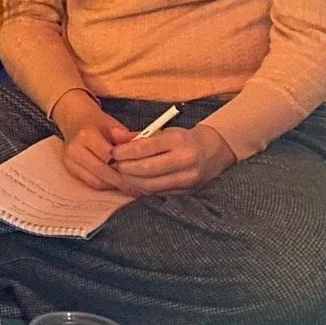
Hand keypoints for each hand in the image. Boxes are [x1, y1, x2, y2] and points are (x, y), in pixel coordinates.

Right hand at [52, 89, 136, 193]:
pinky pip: (91, 183)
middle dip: (122, 181)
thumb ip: (127, 140)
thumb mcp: (114, 126)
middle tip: (139, 187)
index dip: (126, 166)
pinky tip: (117, 185)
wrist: (75, 121)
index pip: (109, 157)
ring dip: (114, 186)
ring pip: (96, 181)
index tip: (142, 173)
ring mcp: (69, 161)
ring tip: (131, 188)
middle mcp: (74, 150)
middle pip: (102, 172)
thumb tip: (144, 155)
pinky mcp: (70, 169)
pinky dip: (106, 186)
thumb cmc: (98, 124)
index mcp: (86, 135)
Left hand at [110, 125, 235, 194]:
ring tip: (123, 174)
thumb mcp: (163, 132)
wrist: (212, 151)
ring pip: (151, 184)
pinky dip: (143, 188)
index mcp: (178, 140)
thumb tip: (113, 135)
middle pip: (146, 168)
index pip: (144, 148)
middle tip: (115, 165)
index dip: (124, 152)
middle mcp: (185, 159)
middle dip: (125, 168)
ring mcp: (187, 178)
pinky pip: (158, 192)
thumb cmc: (183, 139)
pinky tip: (136, 182)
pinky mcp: (187, 191)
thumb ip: (137, 135)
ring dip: (131, 181)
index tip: (113, 153)